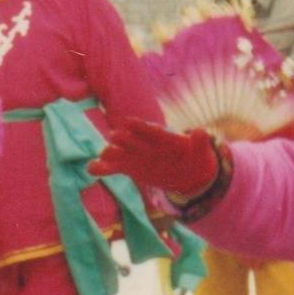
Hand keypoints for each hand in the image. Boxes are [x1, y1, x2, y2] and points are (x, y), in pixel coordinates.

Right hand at [88, 112, 227, 201]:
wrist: (186, 172)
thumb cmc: (195, 159)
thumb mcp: (200, 152)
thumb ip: (199, 142)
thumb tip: (202, 131)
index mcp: (163, 137)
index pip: (152, 131)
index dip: (141, 127)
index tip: (128, 122)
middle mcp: (146, 143)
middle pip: (135, 141)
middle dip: (125, 139)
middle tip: (113, 137)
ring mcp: (136, 154)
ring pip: (121, 152)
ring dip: (112, 153)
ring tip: (103, 154)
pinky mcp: (129, 166)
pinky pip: (115, 166)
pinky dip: (104, 168)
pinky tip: (91, 168)